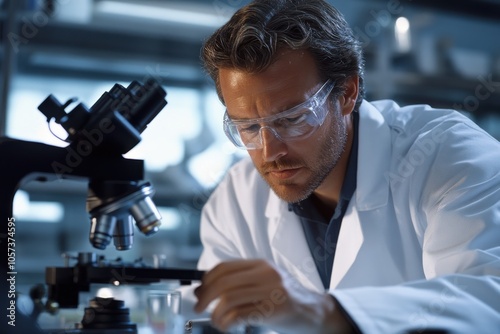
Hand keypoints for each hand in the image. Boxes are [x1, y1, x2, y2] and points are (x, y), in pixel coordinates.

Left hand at [194, 259, 353, 332]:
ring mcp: (271, 291)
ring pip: (229, 299)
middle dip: (205, 297)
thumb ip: (241, 282)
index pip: (225, 267)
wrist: (317, 312)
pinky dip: (226, 323)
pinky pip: (240, 316)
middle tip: (198, 308)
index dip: (206, 280)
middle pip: (223, 282)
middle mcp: (266, 274)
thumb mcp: (265, 282)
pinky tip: (226, 326)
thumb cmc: (286, 299)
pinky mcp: (274, 310)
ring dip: (215, 314)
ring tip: (215, 321)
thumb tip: (204, 289)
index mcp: (261, 265)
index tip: (199, 291)